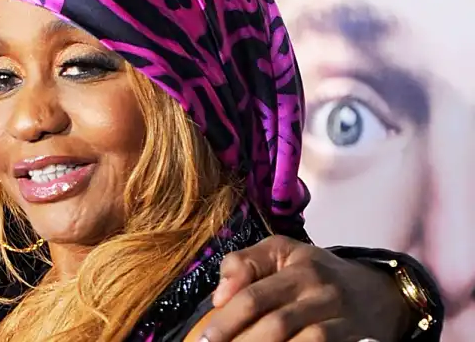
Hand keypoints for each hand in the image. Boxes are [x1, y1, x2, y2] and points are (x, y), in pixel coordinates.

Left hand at [202, 236, 410, 340]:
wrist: (380, 293)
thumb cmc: (317, 272)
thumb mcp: (281, 253)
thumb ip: (244, 264)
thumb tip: (219, 297)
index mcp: (299, 267)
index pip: (255, 296)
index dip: (227, 320)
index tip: (206, 338)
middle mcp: (323, 293)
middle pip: (276, 325)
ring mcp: (342, 320)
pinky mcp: (357, 340)